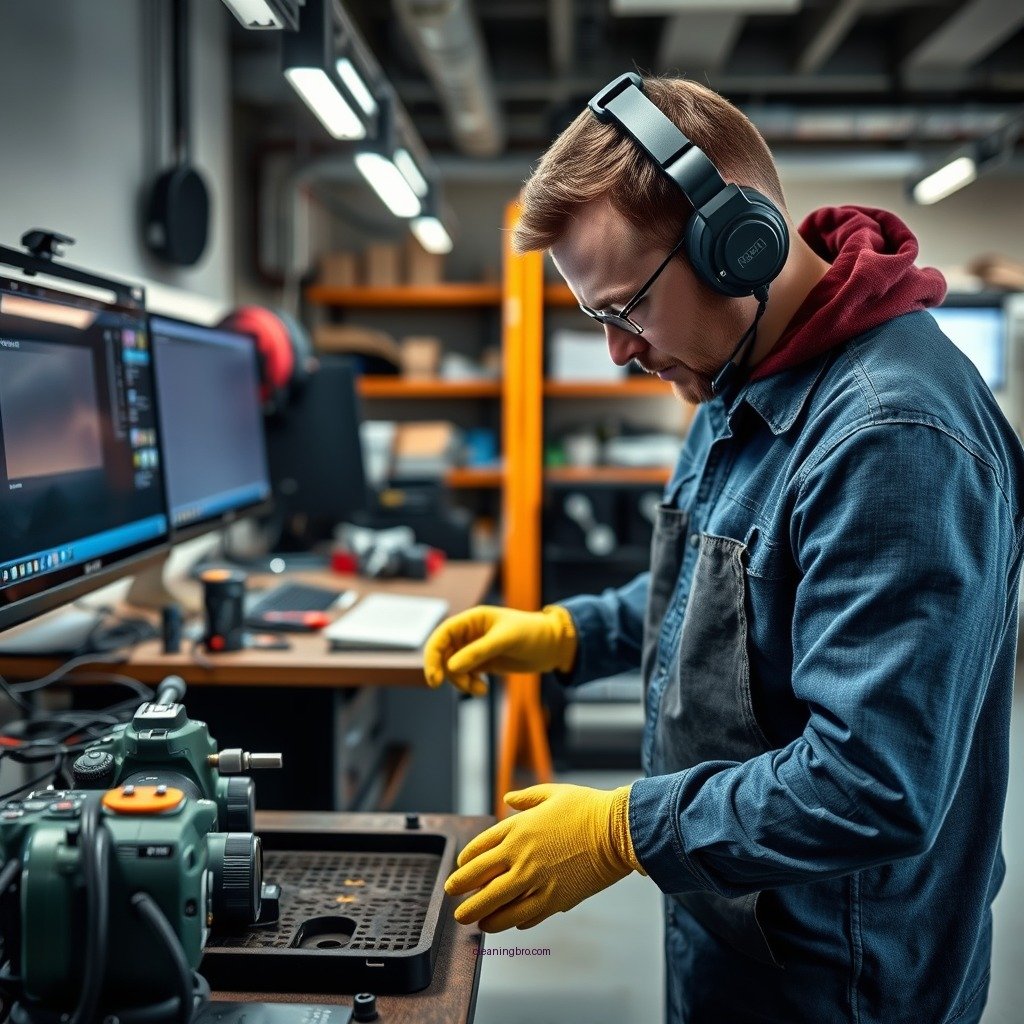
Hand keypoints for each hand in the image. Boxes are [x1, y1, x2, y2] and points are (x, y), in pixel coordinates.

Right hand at [422, 605, 576, 696]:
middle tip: (463, 687)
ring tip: (481, 690)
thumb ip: (478, 652)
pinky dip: (469, 684)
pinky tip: (483, 689)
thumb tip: (451, 667)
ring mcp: (474, 649)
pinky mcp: (482, 663)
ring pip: (453, 668)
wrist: (552, 646)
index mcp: (472, 619)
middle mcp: (470, 633)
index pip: (442, 634)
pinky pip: (465, 676)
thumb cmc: (532, 634)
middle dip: (448, 673)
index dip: (433, 655)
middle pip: (443, 654)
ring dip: (462, 682)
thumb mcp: (505, 640)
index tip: (435, 678)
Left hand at [444, 783, 645, 931]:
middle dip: (461, 891)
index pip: (479, 849)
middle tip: (452, 898)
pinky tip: (509, 924)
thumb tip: (507, 798)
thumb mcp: (552, 793)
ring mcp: (535, 880)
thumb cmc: (588, 808)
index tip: (460, 869)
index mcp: (517, 829)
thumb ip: (526, 798)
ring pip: (497, 905)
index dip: (465, 862)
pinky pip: (526, 916)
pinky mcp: (554, 900)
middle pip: (479, 880)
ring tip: (474, 921)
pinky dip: (514, 922)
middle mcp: (520, 856)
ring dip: (481, 915)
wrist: (617, 830)